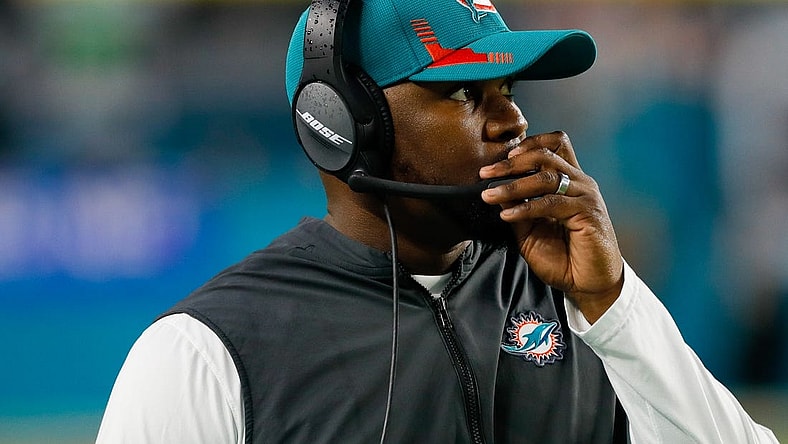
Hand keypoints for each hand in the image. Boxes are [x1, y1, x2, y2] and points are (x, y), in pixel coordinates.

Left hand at [480, 131, 623, 323]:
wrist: (588, 284)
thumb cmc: (562, 257)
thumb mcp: (530, 231)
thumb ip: (517, 208)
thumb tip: (495, 189)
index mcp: (568, 180)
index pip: (554, 145)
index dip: (528, 143)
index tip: (501, 156)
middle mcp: (579, 182)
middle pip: (546, 155)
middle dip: (512, 162)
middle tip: (485, 172)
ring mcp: (585, 195)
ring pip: (547, 177)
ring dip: (513, 185)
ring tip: (490, 195)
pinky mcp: (588, 213)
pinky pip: (551, 203)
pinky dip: (526, 207)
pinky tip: (508, 215)